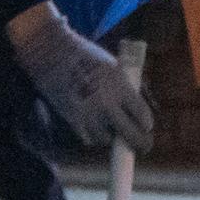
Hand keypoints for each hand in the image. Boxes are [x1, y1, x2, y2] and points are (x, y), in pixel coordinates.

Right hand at [8, 1, 155, 150]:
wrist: (53, 54)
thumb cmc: (85, 57)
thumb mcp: (113, 67)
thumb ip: (125, 89)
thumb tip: (135, 110)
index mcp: (121, 87)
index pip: (142, 115)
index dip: (146, 124)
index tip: (146, 126)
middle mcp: (107, 104)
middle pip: (131, 135)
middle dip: (140, 143)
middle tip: (142, 146)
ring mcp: (89, 114)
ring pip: (106, 139)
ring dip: (110, 137)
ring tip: (110, 128)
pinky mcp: (73, 119)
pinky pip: (88, 138)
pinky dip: (93, 135)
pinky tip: (93, 126)